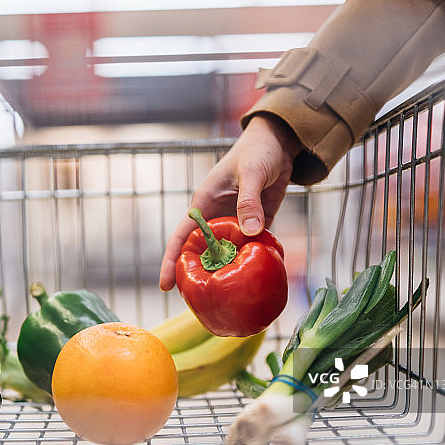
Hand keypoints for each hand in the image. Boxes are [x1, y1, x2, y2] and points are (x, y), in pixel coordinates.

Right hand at [158, 113, 300, 290]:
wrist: (279, 142)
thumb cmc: (257, 151)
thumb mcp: (251, 173)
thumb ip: (249, 202)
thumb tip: (250, 232)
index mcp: (204, 204)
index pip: (181, 237)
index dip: (170, 261)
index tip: (165, 285)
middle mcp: (215, 216)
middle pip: (202, 251)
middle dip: (198, 274)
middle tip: (199, 302)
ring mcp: (234, 221)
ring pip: (226, 253)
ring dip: (227, 271)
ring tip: (227, 298)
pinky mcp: (255, 223)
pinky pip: (249, 247)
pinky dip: (251, 260)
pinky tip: (256, 278)